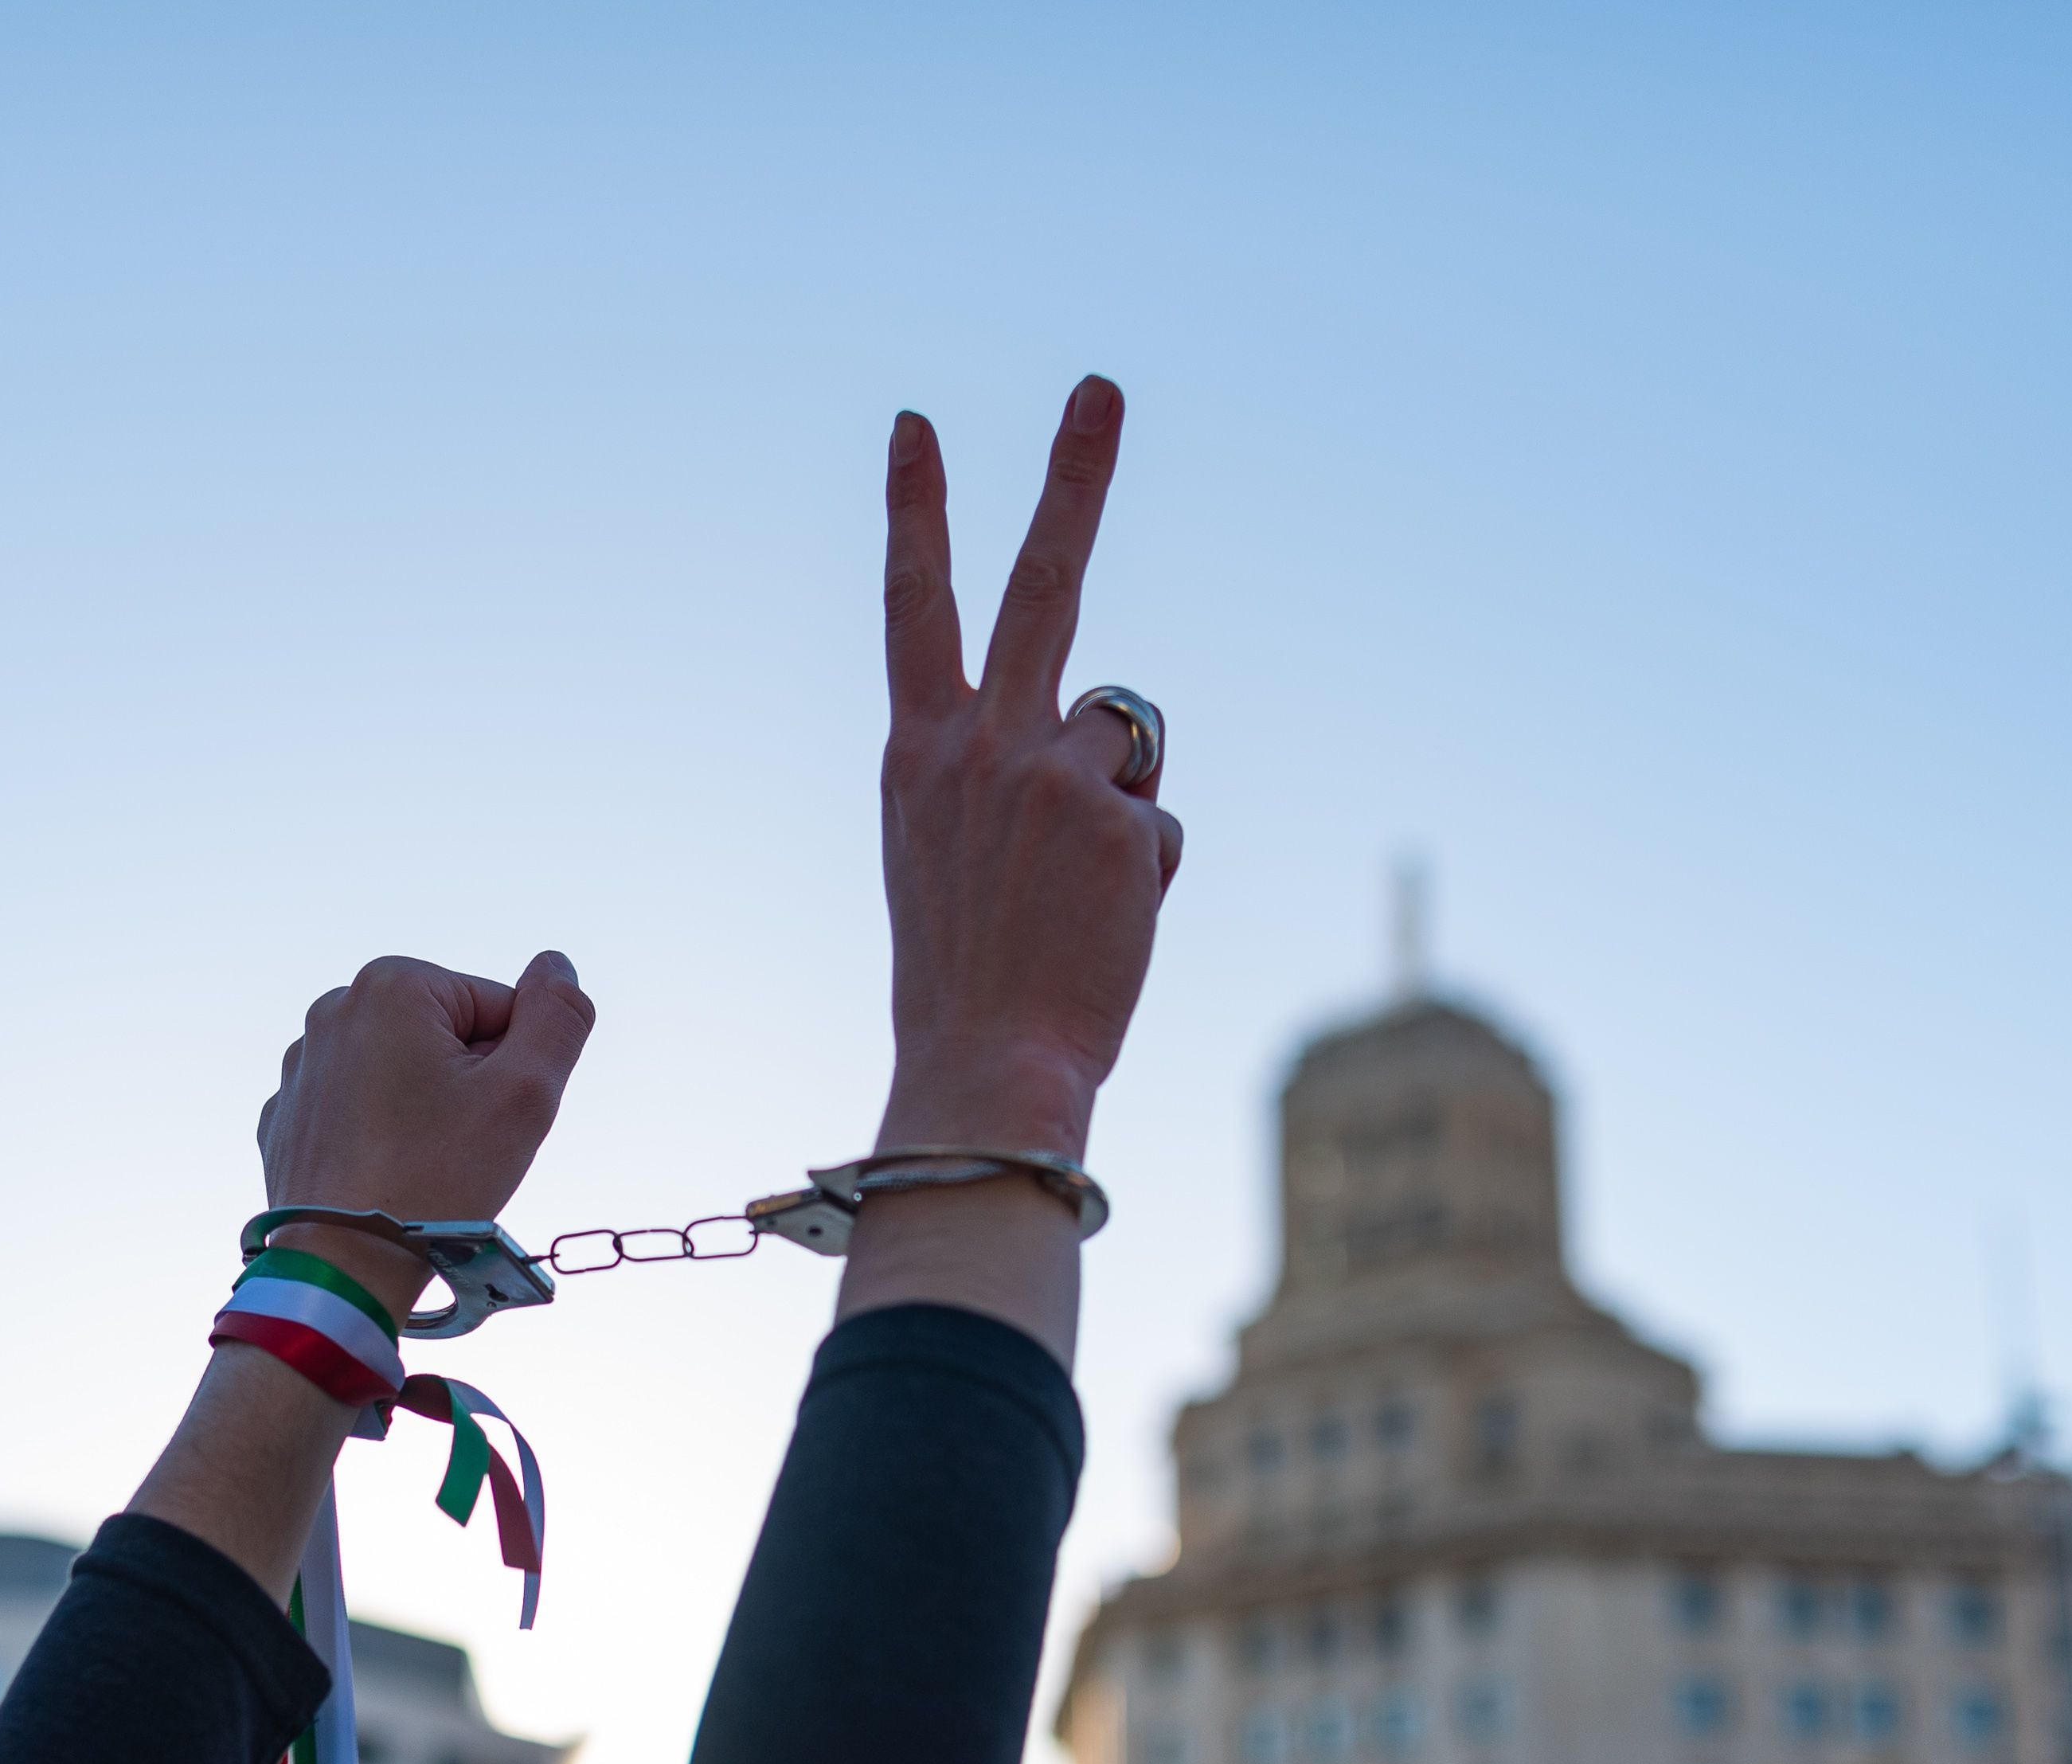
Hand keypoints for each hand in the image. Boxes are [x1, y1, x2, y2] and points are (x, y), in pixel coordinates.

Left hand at [254, 951, 594, 1310]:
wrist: (343, 1269)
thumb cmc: (438, 1181)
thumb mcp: (526, 1093)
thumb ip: (558, 1017)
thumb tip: (557, 964)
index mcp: (393, 984)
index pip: (499, 1010)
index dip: (514, 1070)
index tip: (487, 1120)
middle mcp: (335, 1009)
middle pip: (448, 1038)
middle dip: (468, 1087)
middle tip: (458, 1149)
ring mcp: (302, 1065)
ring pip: (404, 1076)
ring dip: (426, 1114)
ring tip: (418, 1169)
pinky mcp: (287, 1116)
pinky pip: (360, 1114)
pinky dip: (381, 1140)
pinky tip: (382, 1180)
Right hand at [874, 375, 1178, 1159]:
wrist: (985, 1069)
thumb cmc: (967, 982)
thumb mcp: (945, 859)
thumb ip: (1004, 775)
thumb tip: (1109, 736)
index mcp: (915, 754)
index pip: (914, 605)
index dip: (915, 509)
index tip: (915, 424)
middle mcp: (978, 743)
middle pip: (1043, 579)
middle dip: (1073, 475)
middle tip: (1101, 386)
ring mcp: (1052, 773)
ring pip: (1128, 731)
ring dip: (1121, 799)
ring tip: (1072, 892)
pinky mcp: (1122, 817)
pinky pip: (1157, 823)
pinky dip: (1143, 876)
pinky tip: (1102, 926)